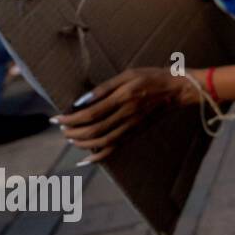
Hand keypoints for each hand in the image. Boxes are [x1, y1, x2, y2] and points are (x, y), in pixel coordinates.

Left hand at [53, 67, 198, 158]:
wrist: (178, 90)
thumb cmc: (152, 77)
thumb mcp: (128, 74)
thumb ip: (105, 88)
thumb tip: (81, 101)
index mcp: (124, 98)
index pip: (90, 114)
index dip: (70, 119)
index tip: (56, 119)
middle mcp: (127, 115)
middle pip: (93, 131)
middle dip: (72, 132)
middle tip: (62, 129)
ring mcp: (132, 126)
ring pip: (102, 142)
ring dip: (82, 144)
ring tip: (70, 139)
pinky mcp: (136, 133)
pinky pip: (115, 148)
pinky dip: (99, 156)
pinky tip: (86, 160)